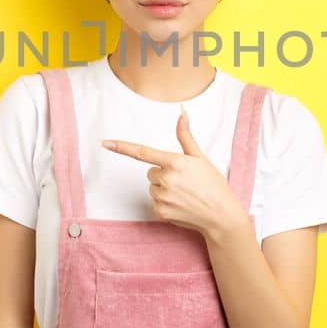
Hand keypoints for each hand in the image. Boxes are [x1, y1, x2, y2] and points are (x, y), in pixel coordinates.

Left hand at [101, 107, 247, 238]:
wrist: (220, 214)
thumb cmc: (212, 184)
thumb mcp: (200, 158)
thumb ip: (185, 136)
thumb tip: (181, 113)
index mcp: (175, 162)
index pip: (142, 152)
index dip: (121, 147)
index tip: (105, 143)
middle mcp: (166, 179)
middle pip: (151, 172)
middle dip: (163, 174)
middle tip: (183, 181)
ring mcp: (162, 197)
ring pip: (152, 187)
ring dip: (164, 189)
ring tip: (184, 194)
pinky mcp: (161, 212)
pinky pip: (154, 202)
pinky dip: (165, 203)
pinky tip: (180, 205)